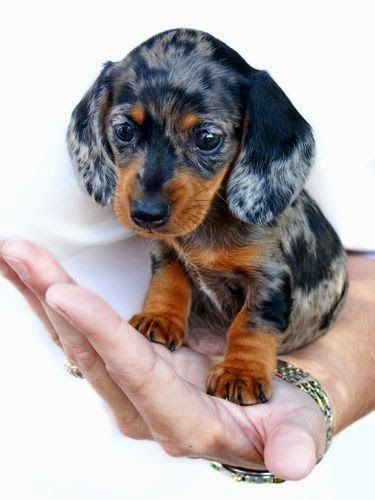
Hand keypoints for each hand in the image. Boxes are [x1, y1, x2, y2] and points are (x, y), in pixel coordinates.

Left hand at [1, 239, 326, 479]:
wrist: (275, 398)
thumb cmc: (288, 410)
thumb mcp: (301, 426)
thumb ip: (297, 442)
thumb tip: (293, 465)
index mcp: (187, 423)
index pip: (139, 377)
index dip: (104, 337)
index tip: (65, 295)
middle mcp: (147, 406)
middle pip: (91, 354)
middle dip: (54, 302)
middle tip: (19, 254)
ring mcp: (132, 382)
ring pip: (77, 339)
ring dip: (43, 294)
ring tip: (14, 253)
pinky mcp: (128, 361)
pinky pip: (84, 329)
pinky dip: (55, 297)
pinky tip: (32, 272)